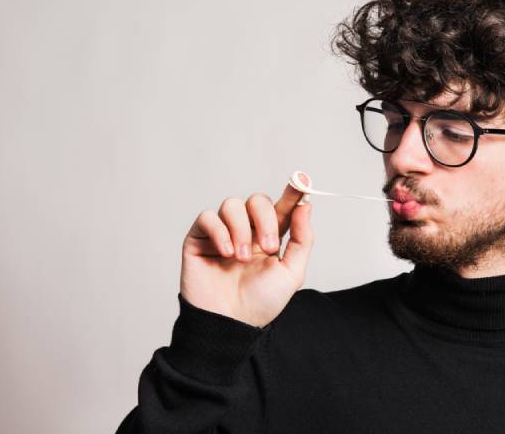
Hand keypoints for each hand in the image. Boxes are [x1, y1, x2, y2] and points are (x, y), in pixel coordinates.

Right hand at [179, 175, 313, 327]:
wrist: (229, 323)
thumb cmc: (260, 302)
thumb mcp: (291, 272)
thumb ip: (302, 238)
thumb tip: (306, 205)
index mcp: (270, 237)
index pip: (281, 207)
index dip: (292, 193)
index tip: (302, 182)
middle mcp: (247, 231)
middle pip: (257, 201)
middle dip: (266, 220)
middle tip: (269, 247)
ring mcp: (222, 233)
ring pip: (232, 204)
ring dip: (241, 230)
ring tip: (240, 258)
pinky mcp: (199, 239)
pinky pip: (208, 217)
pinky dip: (219, 232)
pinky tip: (225, 254)